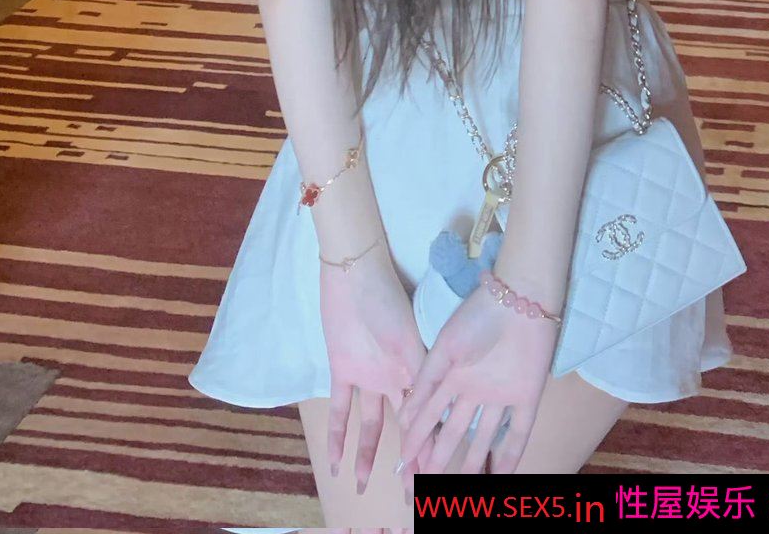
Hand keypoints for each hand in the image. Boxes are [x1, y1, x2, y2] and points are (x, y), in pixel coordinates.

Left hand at [320, 245, 425, 493]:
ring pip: (371, 426)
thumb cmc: (388, 301)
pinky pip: (339, 412)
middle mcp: (394, 378)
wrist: (354, 275)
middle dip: (407, 458)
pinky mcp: (342, 372)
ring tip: (364, 486)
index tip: (433, 477)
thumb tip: (433, 425)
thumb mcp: (410, 342)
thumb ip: (421, 381)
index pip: (427, 418)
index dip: (429, 448)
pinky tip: (335, 463)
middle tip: (410, 493)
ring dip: (368, 455)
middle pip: (402, 426)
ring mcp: (368, 377)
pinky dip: (337, 437)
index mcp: (417, 370)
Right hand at [396, 278, 558, 476]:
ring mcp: (501, 394)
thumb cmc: (476, 319)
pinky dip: (510, 454)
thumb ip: (426, 384)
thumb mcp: (445, 349)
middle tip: (428, 484)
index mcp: (453, 376)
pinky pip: (518, 432)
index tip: (404, 463)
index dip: (418, 439)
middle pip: (456, 430)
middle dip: (441, 456)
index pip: (431, 415)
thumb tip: (402, 419)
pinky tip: (501, 475)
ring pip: (484, 436)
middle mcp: (475, 390)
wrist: (518, 299)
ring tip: (461, 488)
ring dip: (473, 461)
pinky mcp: (526, 395)